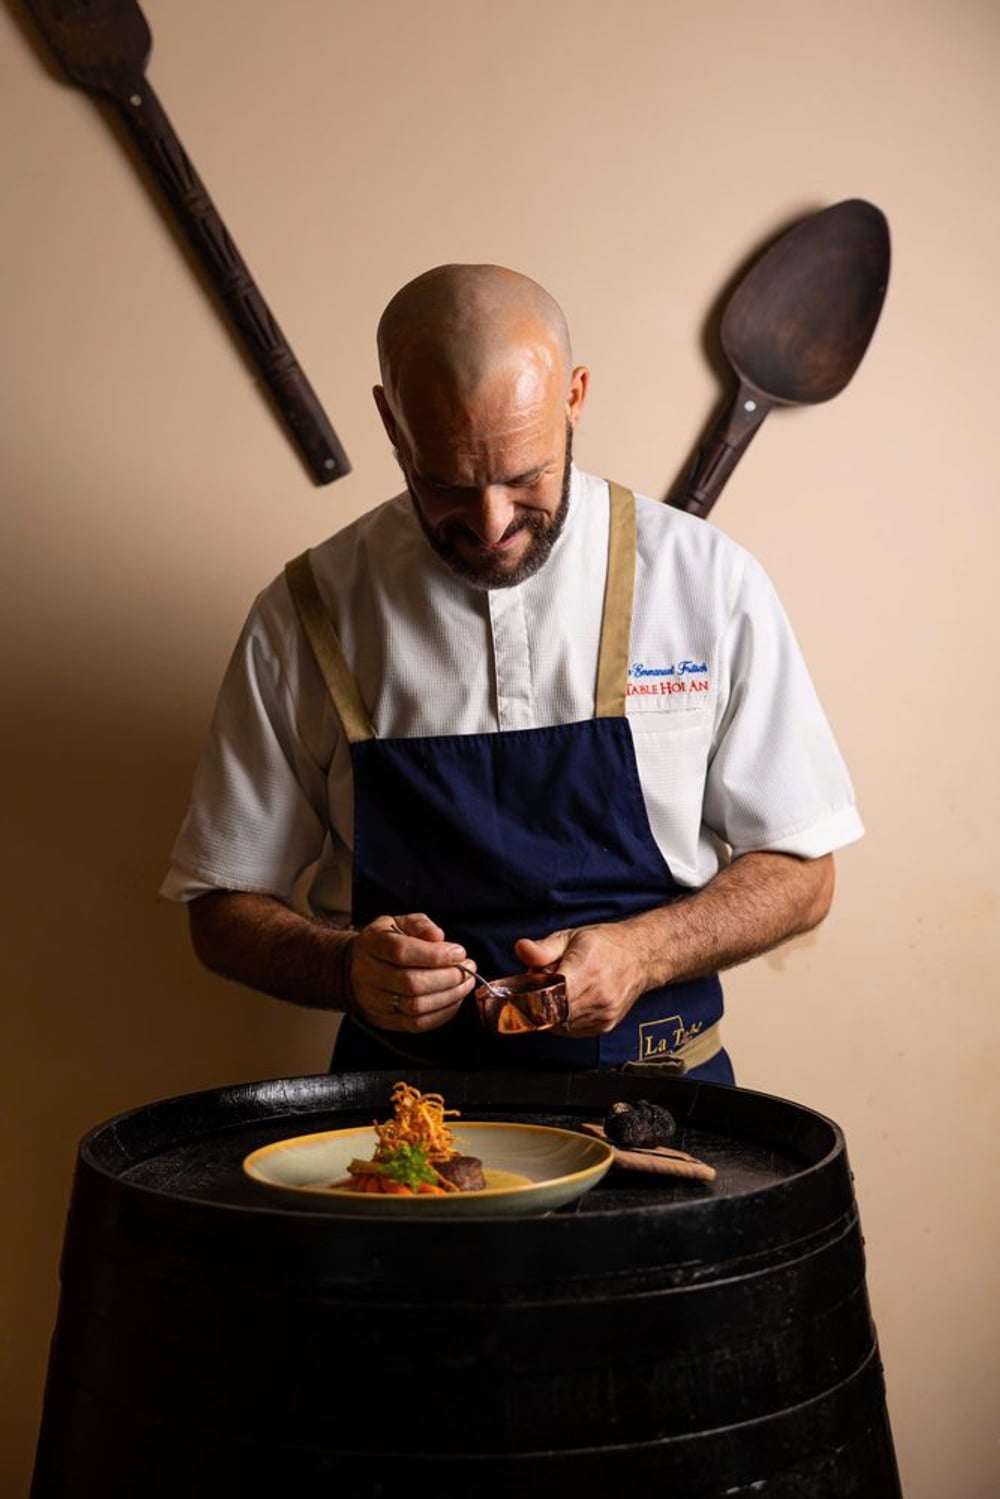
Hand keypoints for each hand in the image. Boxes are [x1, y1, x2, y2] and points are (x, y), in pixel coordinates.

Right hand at [346, 913, 475, 1032]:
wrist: (355, 968)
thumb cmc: (385, 942)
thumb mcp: (399, 922)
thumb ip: (420, 925)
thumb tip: (438, 936)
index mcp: (371, 945)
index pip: (402, 952)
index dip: (435, 955)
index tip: (459, 952)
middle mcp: (367, 974)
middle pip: (411, 983)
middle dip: (448, 977)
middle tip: (469, 968)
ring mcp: (373, 1001)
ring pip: (415, 1007)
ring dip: (449, 996)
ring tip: (466, 983)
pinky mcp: (383, 1020)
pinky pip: (416, 1024)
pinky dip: (442, 1014)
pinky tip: (455, 999)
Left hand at [513, 922, 647, 1036]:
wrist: (641, 956)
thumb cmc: (605, 944)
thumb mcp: (570, 938)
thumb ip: (543, 949)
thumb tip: (521, 949)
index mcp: (587, 969)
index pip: (551, 996)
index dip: (534, 994)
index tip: (529, 985)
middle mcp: (598, 996)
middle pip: (553, 1012)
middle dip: (541, 1001)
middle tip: (546, 982)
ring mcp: (603, 1014)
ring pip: (561, 1024)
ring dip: (553, 1011)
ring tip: (562, 989)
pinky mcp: (605, 1025)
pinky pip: (572, 1030)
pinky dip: (564, 1018)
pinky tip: (571, 1000)